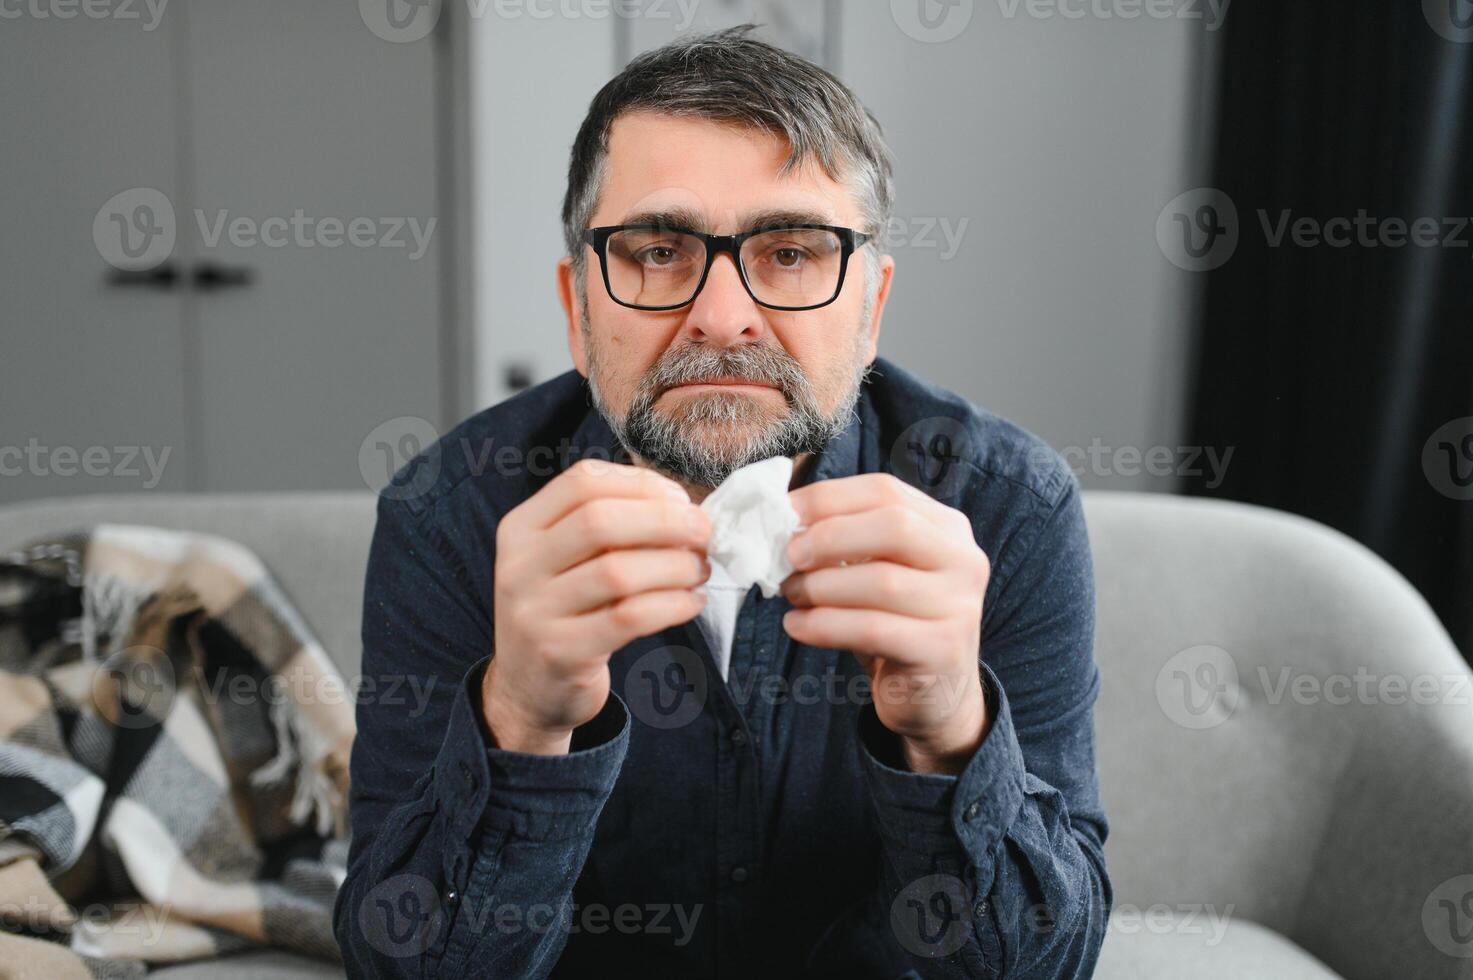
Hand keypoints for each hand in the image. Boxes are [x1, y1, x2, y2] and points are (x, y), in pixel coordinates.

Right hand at [484, 459, 711, 753]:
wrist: (527, 689)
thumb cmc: (565, 611)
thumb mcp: (564, 559)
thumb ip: (609, 526)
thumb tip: (684, 506)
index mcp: (521, 528)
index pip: (583, 482)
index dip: (642, 484)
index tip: (681, 500)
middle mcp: (519, 566)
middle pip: (600, 521)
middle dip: (665, 521)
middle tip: (703, 533)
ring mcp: (535, 612)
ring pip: (618, 572)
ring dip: (675, 566)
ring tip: (699, 571)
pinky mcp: (560, 653)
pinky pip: (630, 618)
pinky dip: (672, 605)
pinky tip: (691, 602)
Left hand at [782, 474, 990, 773]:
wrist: (934, 695)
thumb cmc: (896, 622)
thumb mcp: (880, 570)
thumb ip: (849, 540)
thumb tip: (788, 521)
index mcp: (947, 528)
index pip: (887, 491)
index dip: (831, 497)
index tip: (788, 510)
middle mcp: (964, 560)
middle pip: (894, 526)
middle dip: (830, 537)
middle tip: (789, 556)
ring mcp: (959, 607)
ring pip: (882, 581)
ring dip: (821, 586)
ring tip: (792, 594)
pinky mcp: (942, 650)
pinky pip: (873, 630)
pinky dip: (825, 625)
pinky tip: (797, 625)